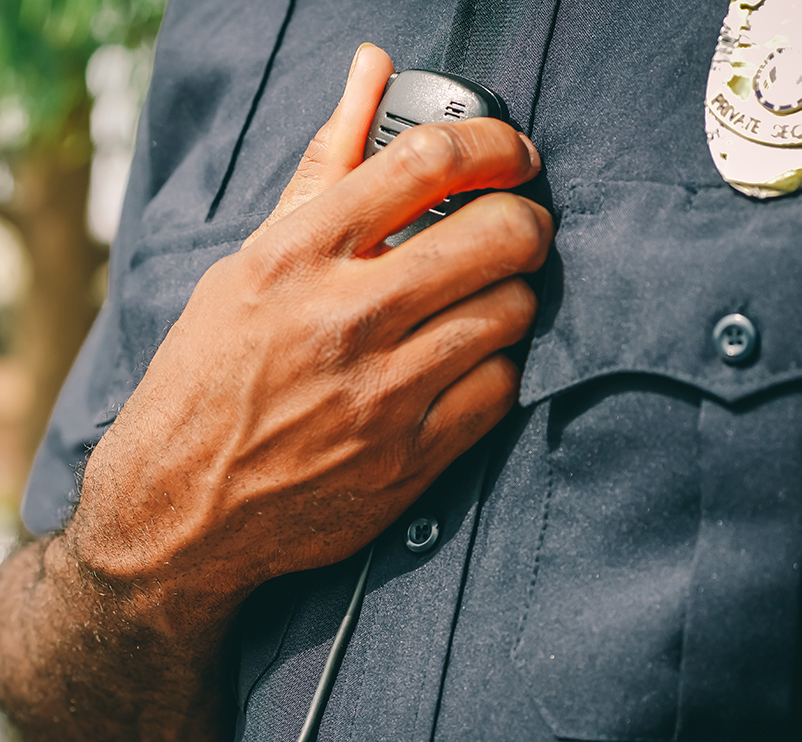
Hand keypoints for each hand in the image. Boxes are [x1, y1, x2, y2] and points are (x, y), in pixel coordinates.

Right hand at [71, 45, 552, 630]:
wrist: (182, 507)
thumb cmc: (208, 378)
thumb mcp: (249, 267)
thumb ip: (321, 169)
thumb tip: (370, 70)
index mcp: (297, 256)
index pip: (429, 160)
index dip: (495, 143)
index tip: (513, 155)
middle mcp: (344, 318)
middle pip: (498, 235)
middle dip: (526, 223)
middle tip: (517, 231)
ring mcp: (381, 394)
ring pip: (512, 313)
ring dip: (512, 298)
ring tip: (481, 303)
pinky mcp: (408, 458)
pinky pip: (501, 389)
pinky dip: (496, 368)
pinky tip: (465, 366)